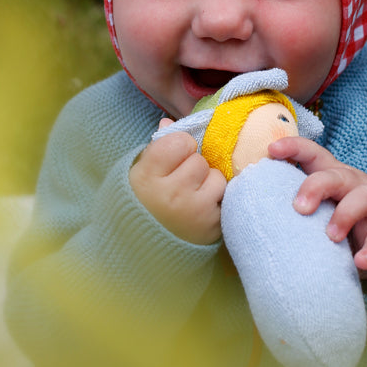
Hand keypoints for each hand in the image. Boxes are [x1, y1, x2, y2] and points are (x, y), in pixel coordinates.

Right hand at [130, 119, 225, 244]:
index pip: (180, 141)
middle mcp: (170, 194)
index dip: (179, 147)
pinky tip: (202, 208)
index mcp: (148, 176)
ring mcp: (193, 212)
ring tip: (193, 194)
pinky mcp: (212, 227)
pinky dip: (217, 200)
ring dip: (208, 182)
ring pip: (215, 177)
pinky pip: (225, 197)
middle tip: (181, 180)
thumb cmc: (145, 199)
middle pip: (199, 159)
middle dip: (193, 165)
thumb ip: (158, 145)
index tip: (171, 159)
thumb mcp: (142, 171)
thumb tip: (169, 121)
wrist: (146, 245)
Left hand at [268, 136, 366, 288]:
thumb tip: (247, 215)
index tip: (272, 150)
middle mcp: (350, 182)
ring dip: (344, 215)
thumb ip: (292, 202)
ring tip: (331, 236)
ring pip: (362, 199)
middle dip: (315, 187)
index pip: (311, 152)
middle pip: (334, 175)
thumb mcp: (317, 202)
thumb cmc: (334, 213)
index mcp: (328, 172)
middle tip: (298, 207)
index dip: (293, 147)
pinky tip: (359, 262)